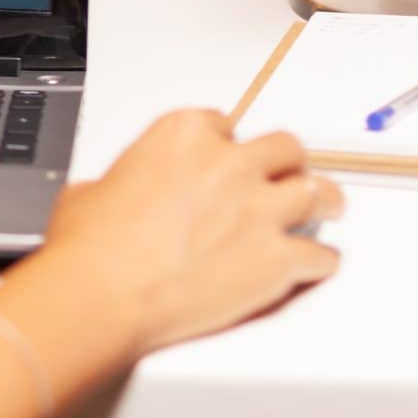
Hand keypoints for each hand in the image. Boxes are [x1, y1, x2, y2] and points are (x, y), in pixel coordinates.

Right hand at [36, 108, 341, 357]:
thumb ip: (121, 183)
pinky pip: (320, 255)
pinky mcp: (276, 260)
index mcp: (183, 136)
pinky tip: (315, 264)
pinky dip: (319, 261)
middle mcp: (229, 165)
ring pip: (318, 193)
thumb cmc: (91, 247)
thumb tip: (113, 198)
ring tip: (326, 208)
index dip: (227, 147)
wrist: (103, 292)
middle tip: (287, 176)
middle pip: (284, 148)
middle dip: (287, 164)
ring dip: (323, 201)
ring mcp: (259, 211)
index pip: (223, 125)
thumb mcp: (91, 191)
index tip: (227, 161)